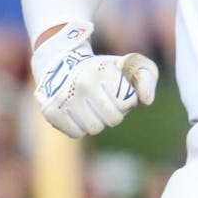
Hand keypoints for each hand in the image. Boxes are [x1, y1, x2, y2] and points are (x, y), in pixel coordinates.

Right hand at [31, 21, 157, 137]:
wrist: (63, 63)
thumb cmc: (104, 69)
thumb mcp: (129, 65)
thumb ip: (147, 77)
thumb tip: (147, 100)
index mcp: (102, 69)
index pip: (128, 102)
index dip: (127, 101)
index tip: (119, 92)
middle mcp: (82, 82)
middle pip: (113, 119)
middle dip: (114, 113)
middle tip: (106, 101)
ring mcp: (64, 97)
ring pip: (94, 129)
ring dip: (97, 121)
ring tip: (92, 106)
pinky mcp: (51, 111)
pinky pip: (76, 134)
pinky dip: (81, 127)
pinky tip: (78, 112)